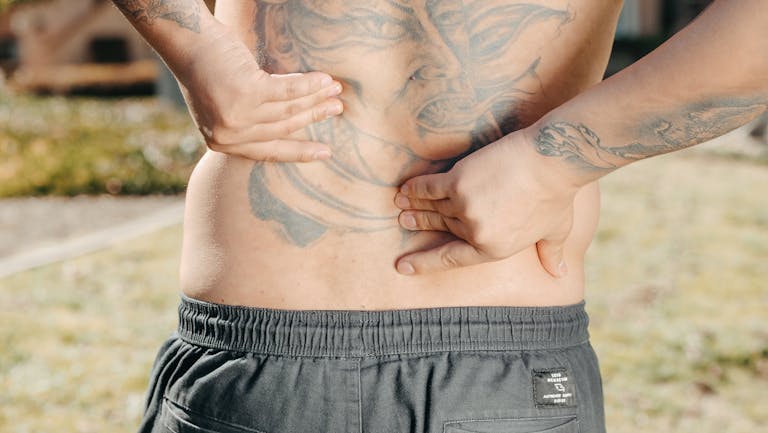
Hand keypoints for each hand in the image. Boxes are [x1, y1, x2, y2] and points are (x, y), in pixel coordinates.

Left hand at [175, 25, 343, 161]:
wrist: (186, 42)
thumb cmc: (206, 70)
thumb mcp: (223, 106)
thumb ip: (247, 123)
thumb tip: (289, 127)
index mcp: (222, 143)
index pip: (269, 152)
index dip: (300, 152)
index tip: (325, 152)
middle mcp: (229, 135)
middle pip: (283, 128)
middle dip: (314, 117)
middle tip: (336, 108)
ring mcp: (237, 115)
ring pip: (289, 110)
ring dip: (317, 100)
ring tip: (335, 91)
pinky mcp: (246, 93)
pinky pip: (288, 91)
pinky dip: (310, 85)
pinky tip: (324, 79)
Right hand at [394, 130, 579, 275]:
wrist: (552, 161)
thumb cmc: (557, 195)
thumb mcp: (556, 231)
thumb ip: (551, 253)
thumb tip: (559, 274)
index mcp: (494, 248)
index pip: (451, 259)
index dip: (424, 263)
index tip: (403, 266)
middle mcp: (475, 231)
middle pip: (442, 226)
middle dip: (420, 223)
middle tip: (403, 221)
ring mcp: (464, 206)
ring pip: (432, 207)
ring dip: (413, 206)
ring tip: (399, 204)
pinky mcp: (458, 181)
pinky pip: (429, 187)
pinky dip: (415, 188)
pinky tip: (405, 188)